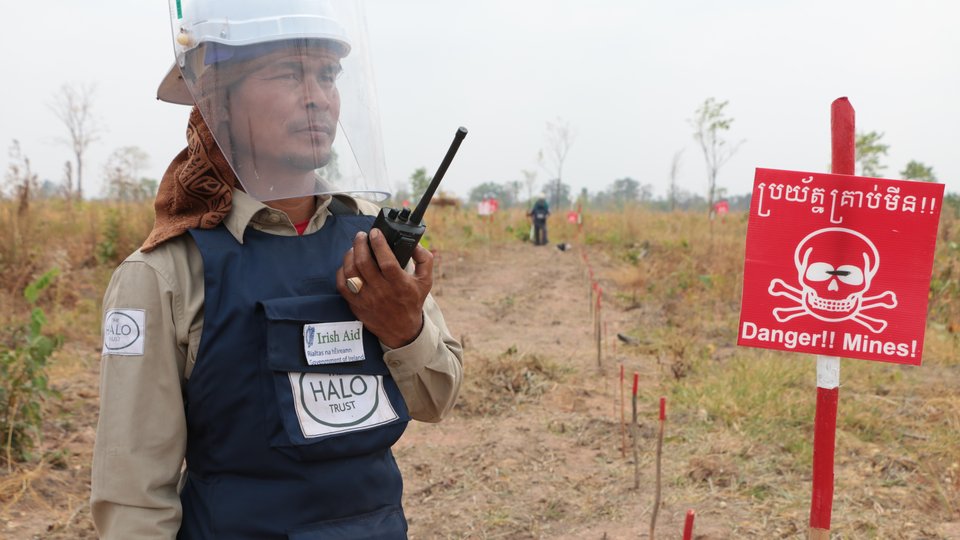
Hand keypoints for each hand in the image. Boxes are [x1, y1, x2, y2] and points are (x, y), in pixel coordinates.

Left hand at [336, 228, 432, 348]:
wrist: (401, 330)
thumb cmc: (412, 301)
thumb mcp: (426, 281)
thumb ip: (424, 259)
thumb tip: (415, 244)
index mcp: (399, 284)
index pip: (386, 261)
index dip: (379, 244)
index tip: (375, 232)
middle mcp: (381, 291)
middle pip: (364, 263)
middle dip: (360, 244)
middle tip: (362, 235)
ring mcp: (366, 298)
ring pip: (351, 272)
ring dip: (350, 254)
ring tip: (355, 247)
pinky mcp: (355, 304)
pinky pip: (342, 284)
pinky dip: (342, 271)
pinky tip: (348, 264)